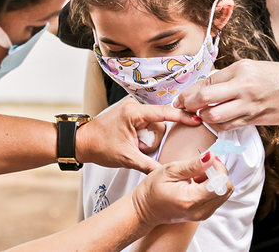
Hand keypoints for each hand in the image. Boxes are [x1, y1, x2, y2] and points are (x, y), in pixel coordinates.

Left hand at [76, 97, 201, 173]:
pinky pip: (146, 126)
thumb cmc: (99, 147)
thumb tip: (167, 172)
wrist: (82, 142)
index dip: (182, 117)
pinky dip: (143, 137)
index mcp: (133, 113)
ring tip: (132, 147)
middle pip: (159, 125)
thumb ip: (149, 165)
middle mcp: (134, 106)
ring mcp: (132, 109)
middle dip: (151, 140)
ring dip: (146, 140)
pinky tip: (132, 143)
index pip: (164, 113)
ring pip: (153, 127)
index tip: (197, 119)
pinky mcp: (131, 114)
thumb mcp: (127, 158)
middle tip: (137, 149)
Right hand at [132, 153, 232, 225]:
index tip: (206, 160)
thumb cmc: (152, 190)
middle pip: (226, 188)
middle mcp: (200, 211)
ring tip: (195, 177)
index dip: (218, 167)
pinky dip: (211, 187)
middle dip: (217, 173)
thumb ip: (192, 165)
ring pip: (224, 193)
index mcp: (191, 200)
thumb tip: (211, 156)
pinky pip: (217, 197)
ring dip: (214, 180)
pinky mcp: (204, 214)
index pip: (221, 183)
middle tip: (200, 168)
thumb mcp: (169, 171)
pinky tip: (195, 183)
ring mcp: (204, 214)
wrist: (145, 210)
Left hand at [173, 59, 278, 130]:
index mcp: (242, 68)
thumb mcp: (254, 69)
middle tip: (184, 107)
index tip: (181, 98)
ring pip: (213, 115)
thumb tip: (205, 86)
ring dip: (203, 118)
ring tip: (202, 115)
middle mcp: (244, 85)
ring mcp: (249, 104)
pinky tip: (217, 122)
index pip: (206, 80)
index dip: (189, 91)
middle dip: (189, 104)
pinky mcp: (255, 119)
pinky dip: (218, 126)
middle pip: (204, 97)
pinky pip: (228, 126)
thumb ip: (230, 77)